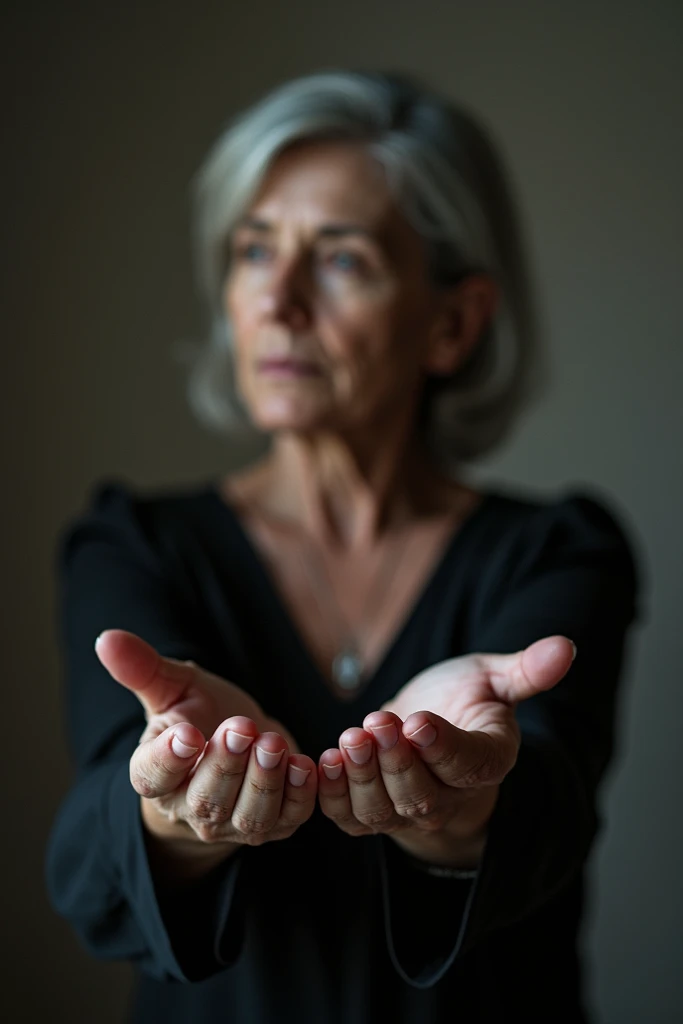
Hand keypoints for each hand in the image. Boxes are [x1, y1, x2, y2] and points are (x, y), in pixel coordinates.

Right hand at [95, 630, 316, 864]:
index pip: (152, 776)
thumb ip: (143, 669)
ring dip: (264, 782)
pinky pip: (289, 819)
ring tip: (272, 743)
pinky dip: (300, 795)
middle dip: (225, 765)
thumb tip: (107, 638)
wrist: (239, 747)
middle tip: (242, 727)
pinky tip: (304, 763)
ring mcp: (236, 823)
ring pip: (248, 817)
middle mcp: (193, 807)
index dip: (168, 759)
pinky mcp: (277, 823)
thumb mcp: (172, 688)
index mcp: (158, 775)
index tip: (187, 734)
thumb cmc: (199, 717)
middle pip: (205, 801)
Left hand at [317, 636, 575, 865]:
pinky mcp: (372, 815)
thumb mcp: (493, 678)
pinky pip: (350, 819)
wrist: (429, 730)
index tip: (419, 721)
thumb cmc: (465, 701)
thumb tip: (566, 647)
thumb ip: (525, 670)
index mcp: (487, 763)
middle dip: (397, 762)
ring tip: (349, 741)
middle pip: (423, 795)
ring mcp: (408, 812)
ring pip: (384, 811)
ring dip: (362, 779)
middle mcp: (450, 797)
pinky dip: (334, 797)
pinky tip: (322, 764)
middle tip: (377, 724)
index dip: (443, 748)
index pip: (468, 764)